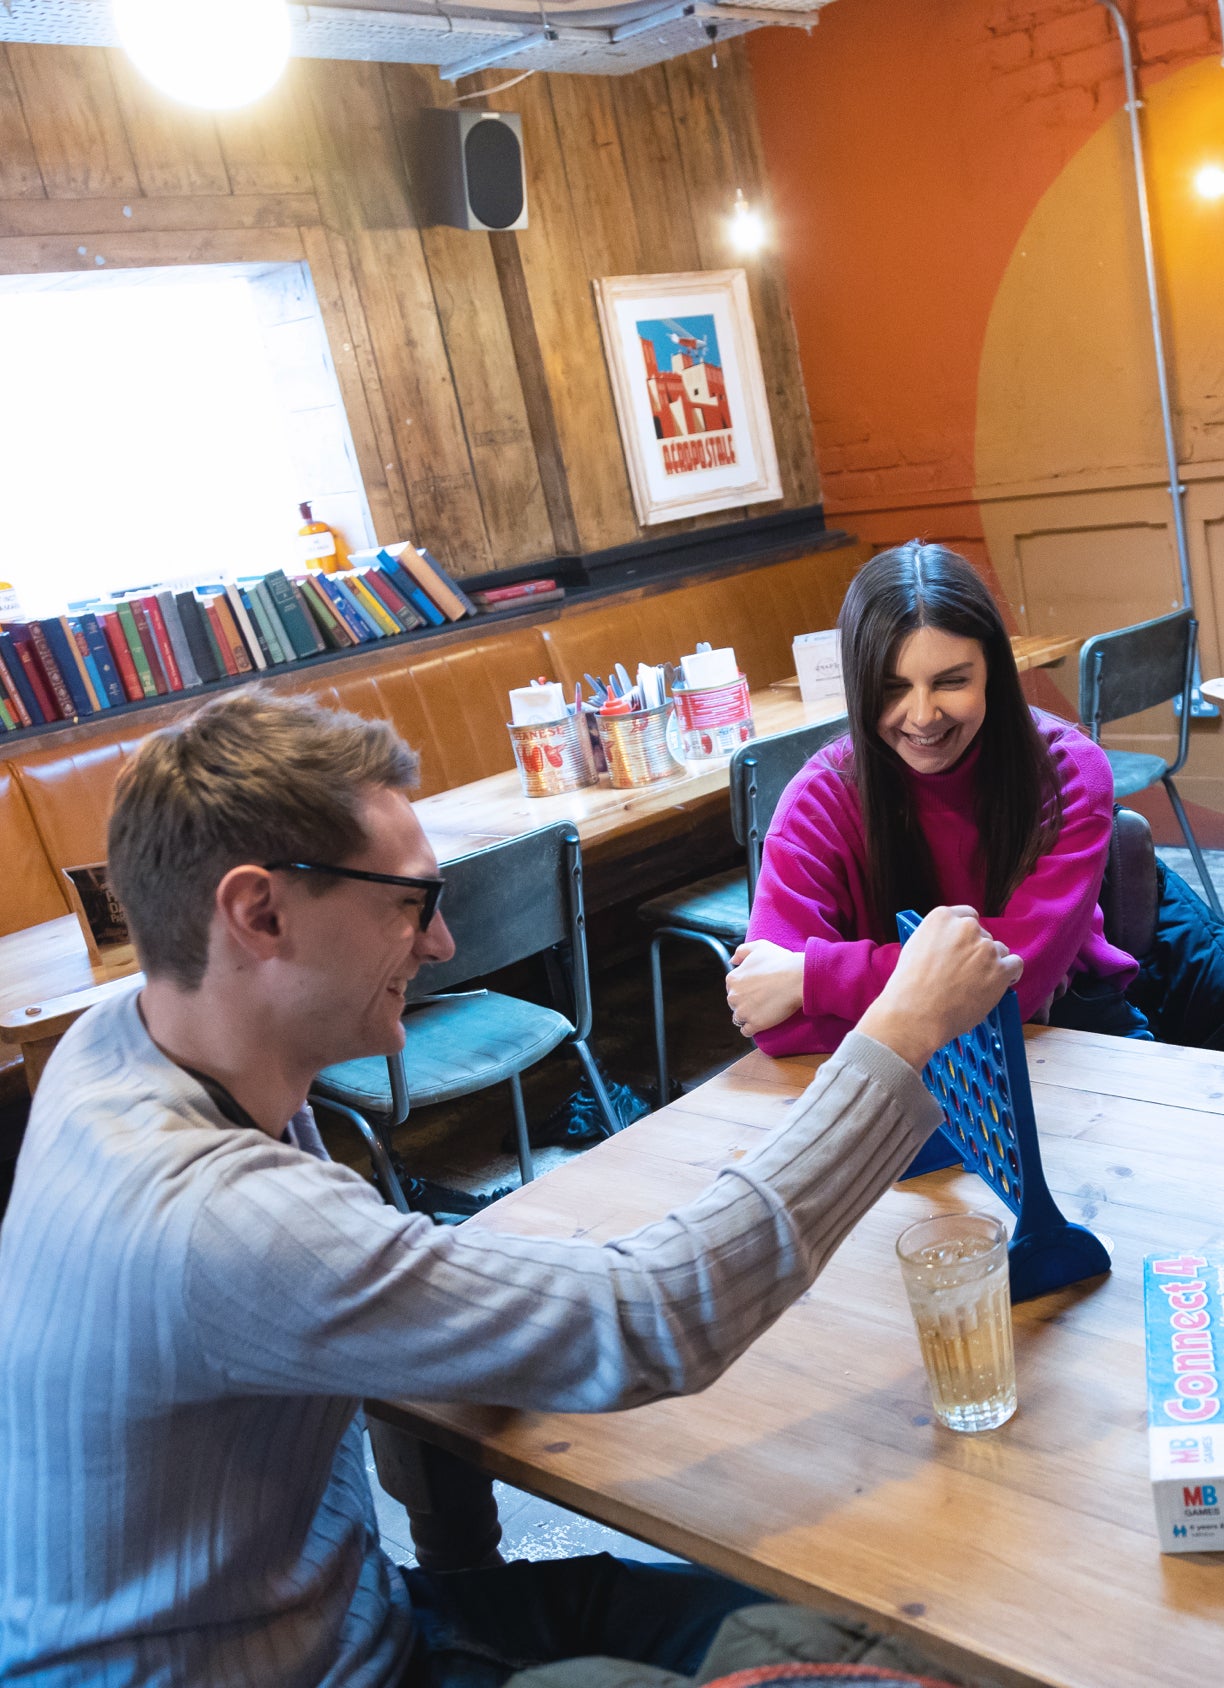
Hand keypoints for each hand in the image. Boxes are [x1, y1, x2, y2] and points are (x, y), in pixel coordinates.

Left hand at [726, 939, 804, 1037]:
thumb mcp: (759, 946)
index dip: (745, 987)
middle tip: (762, 998)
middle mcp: (733, 996)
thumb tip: (732, 961)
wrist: (798, 978)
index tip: (757, 988)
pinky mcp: (755, 1024)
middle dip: (745, 1002)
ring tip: (762, 1011)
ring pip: (739, 1018)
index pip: (732, 987)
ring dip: (747, 1016)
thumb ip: (741, 951)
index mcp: (732, 978)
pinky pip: (746, 1031)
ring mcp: (743, 1012)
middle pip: (734, 1003)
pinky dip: (751, 1028)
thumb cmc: (781, 961)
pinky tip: (761, 1022)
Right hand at [856, 905, 1022, 1070]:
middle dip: (977, 952)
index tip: (966, 946)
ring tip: (976, 983)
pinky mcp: (1000, 970)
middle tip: (966, 972)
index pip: (967, 916)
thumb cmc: (909, 986)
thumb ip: (938, 938)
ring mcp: (985, 948)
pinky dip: (1010, 974)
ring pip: (999, 951)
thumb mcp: (915, 947)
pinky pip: (1015, 965)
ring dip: (992, 964)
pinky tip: (1000, 983)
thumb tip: (952, 944)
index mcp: (943, 917)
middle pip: (983, 935)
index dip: (967, 935)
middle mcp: (966, 927)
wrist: (915, 1013)